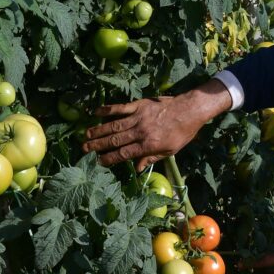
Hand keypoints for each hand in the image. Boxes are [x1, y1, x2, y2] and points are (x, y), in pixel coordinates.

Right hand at [81, 78, 231, 168]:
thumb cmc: (182, 132)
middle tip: (84, 149)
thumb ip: (152, 158)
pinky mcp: (139, 105)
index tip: (98, 161)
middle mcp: (141, 131)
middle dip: (98, 146)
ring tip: (85, 135)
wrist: (190, 110)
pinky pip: (120, 108)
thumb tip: (136, 168)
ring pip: (114, 125)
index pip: (124, 154)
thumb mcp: (170, 151)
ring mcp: (139, 117)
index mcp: (149, 145)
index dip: (109, 158)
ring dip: (98, 130)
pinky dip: (107, 110)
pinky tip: (95, 112)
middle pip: (115, 140)